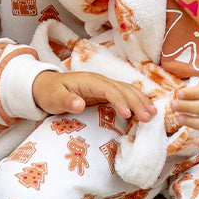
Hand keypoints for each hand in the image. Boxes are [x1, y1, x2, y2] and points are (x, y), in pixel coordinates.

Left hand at [31, 70, 155, 120]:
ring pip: (127, 90)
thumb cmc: (50, 92)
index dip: (120, 100)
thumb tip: (79, 104)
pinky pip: (124, 95)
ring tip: (153, 114)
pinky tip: (145, 110)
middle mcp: (100, 81)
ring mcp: (104, 86)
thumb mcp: (54, 98)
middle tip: (149, 117)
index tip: (128, 114)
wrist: (46, 86)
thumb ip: (67, 101)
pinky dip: (136, 101)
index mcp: (89, 81)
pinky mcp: (105, 93)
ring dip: (141, 101)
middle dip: (137, 101)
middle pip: (123, 88)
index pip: (109, 89)